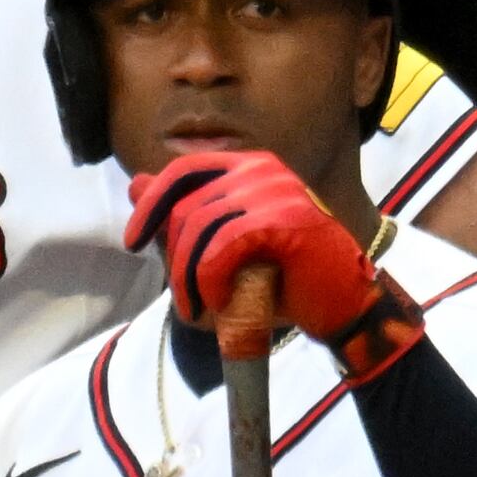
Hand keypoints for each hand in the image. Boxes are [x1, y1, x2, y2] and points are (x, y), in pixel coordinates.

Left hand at [124, 148, 420, 380]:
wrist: (345, 307)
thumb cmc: (286, 281)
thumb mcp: (223, 249)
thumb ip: (181, 217)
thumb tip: (134, 182)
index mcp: (251, 166)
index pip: (183, 171)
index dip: (151, 204)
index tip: (131, 241)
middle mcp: (263, 168)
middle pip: (186, 204)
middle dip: (173, 256)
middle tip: (185, 298)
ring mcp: (276, 190)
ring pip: (198, 227)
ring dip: (188, 277)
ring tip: (198, 309)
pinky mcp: (284, 219)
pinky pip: (221, 246)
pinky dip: (210, 280)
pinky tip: (218, 302)